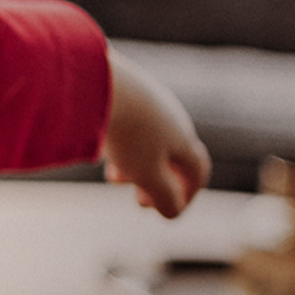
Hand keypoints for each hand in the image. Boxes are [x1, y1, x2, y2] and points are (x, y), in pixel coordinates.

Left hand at [102, 50, 209, 217]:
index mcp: (184, 138)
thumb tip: (173, 214)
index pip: (197, 170)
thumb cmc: (124, 131)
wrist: (97, 81)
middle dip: (159, 183)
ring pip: (149, 141)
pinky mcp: (125, 91)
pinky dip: (122, 145)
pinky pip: (129, 124)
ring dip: (137, 165)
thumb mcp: (146, 172)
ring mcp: (149, 102)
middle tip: (139, 203)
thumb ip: (163, 195)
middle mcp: (171, 117)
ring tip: (114, 178)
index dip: (188, 194)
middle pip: (173, 156)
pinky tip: (100, 149)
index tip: (170, 210)